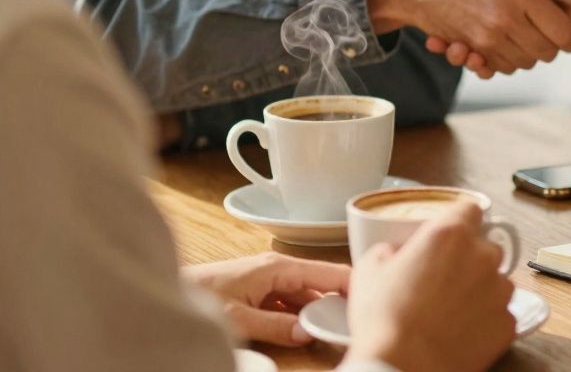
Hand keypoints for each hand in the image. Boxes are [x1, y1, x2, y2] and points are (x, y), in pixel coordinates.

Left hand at [180, 253, 349, 346]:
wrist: (168, 291)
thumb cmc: (197, 295)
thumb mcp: (238, 320)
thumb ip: (276, 327)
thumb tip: (307, 333)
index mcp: (277, 267)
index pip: (329, 272)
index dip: (354, 284)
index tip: (373, 298)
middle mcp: (277, 269)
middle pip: (320, 284)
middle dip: (336, 303)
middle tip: (352, 322)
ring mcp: (268, 279)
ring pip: (305, 295)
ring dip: (316, 312)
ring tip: (332, 329)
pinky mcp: (259, 290)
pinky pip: (289, 302)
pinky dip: (299, 315)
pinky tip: (303, 330)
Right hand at [344, 202, 516, 371]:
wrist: (403, 367)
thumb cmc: (384, 321)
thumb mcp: (369, 269)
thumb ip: (392, 248)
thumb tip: (398, 253)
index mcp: (450, 234)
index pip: (471, 208)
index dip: (460, 220)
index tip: (451, 234)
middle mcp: (483, 256)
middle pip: (485, 246)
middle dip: (468, 258)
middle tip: (443, 279)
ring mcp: (500, 289)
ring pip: (496, 279)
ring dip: (479, 288)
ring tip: (450, 310)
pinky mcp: (508, 321)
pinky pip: (500, 312)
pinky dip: (486, 318)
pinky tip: (461, 330)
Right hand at [368, 0, 570, 74]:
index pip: (565, 33)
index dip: (568, 35)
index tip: (563, 28)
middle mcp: (507, 17)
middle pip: (547, 54)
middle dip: (547, 47)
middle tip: (541, 31)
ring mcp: (488, 36)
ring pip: (524, 63)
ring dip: (523, 54)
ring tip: (517, 33)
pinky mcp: (472, 47)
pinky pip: (499, 67)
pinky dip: (500, 60)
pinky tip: (495, 41)